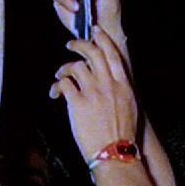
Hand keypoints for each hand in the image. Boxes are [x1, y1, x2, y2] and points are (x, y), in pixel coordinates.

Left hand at [48, 28, 140, 164]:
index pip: (112, 54)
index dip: (102, 39)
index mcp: (124, 85)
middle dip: (80, 45)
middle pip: (93, 53)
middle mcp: (109, 84)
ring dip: (64, 68)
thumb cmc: (122, 136)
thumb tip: (110, 81)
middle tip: (70, 44)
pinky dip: (56, 86)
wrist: (114, 154)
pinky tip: (54, 93)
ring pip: (76, 66)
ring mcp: (93, 92)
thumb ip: (120, 90)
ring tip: (60, 75)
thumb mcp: (130, 108)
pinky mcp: (77, 103)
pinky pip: (64, 84)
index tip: (94, 31)